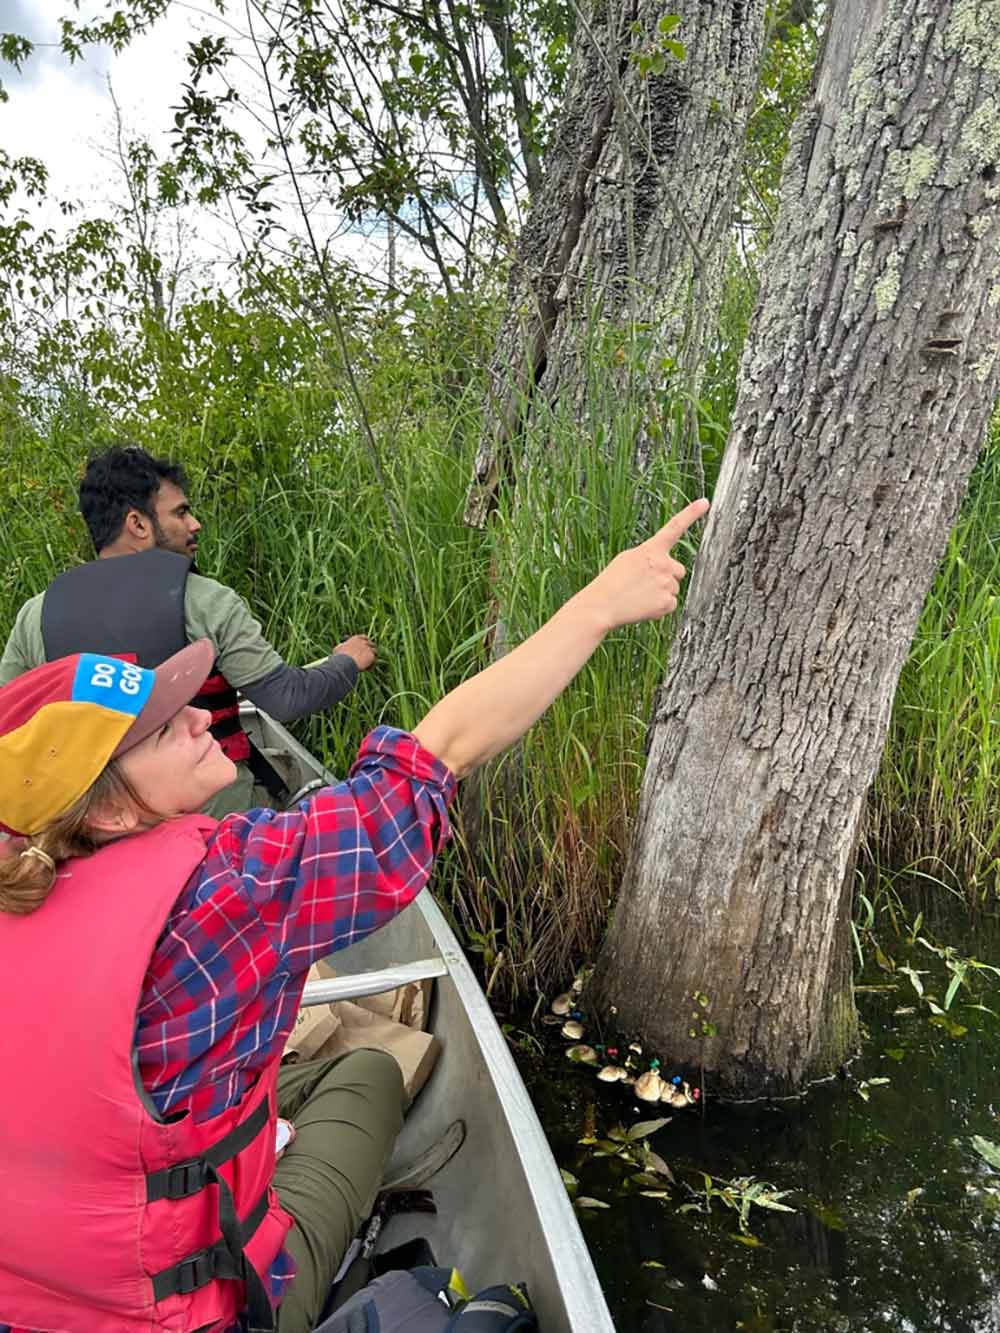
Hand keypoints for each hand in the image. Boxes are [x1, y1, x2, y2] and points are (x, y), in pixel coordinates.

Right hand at [333, 635, 376, 670]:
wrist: (345, 662)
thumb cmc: (340, 657)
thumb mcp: (338, 650)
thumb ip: (342, 647)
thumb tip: (341, 647)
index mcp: (356, 639)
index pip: (364, 637)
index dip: (366, 642)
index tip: (366, 647)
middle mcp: (363, 642)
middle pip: (372, 644)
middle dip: (371, 651)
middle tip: (369, 658)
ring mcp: (368, 648)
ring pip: (374, 652)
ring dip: (372, 659)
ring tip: (367, 666)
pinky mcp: (372, 656)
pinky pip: (374, 661)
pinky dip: (371, 666)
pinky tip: (367, 670)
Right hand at [576, 498, 709, 631]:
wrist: (601, 605)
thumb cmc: (611, 582)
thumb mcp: (628, 559)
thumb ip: (650, 556)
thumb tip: (663, 564)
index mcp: (651, 549)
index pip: (674, 527)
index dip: (691, 513)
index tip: (704, 502)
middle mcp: (663, 564)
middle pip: (678, 570)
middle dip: (667, 576)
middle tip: (645, 583)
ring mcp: (667, 584)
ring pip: (673, 588)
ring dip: (661, 592)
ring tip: (640, 595)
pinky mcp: (668, 603)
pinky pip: (671, 604)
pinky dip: (660, 607)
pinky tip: (643, 606)